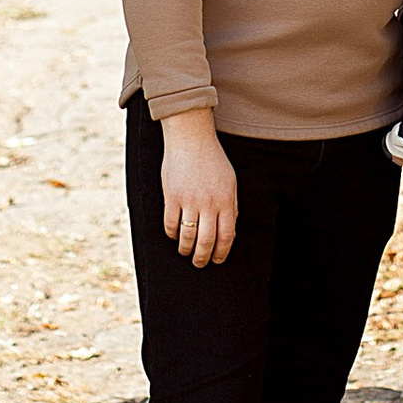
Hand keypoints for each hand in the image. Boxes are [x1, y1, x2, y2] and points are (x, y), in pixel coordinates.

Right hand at [158, 112, 237, 265]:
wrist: (191, 139)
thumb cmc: (212, 160)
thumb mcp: (230, 181)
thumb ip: (231, 205)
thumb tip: (229, 230)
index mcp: (225, 200)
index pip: (226, 236)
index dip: (222, 252)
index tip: (217, 260)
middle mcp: (208, 203)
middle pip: (207, 241)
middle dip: (203, 258)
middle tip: (200, 263)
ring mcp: (189, 201)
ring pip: (187, 237)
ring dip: (186, 250)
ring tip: (185, 253)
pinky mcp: (171, 197)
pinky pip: (170, 224)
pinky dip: (172, 235)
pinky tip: (174, 236)